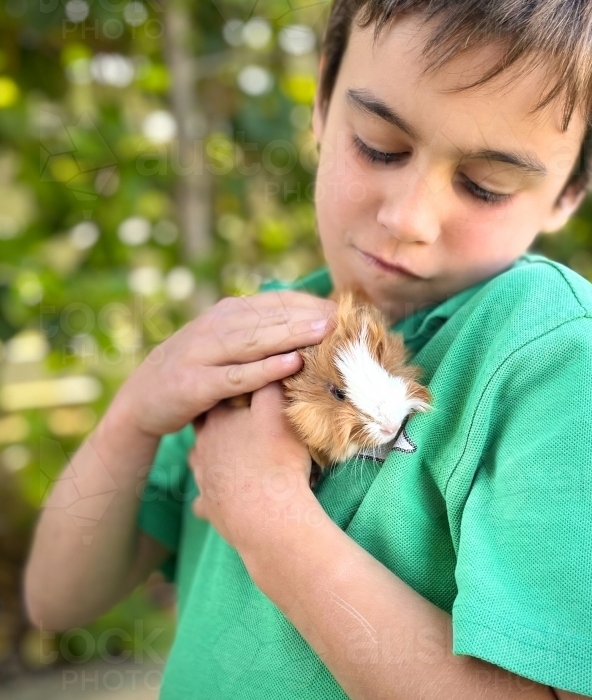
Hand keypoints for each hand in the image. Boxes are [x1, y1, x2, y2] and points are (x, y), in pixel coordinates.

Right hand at [109, 290, 337, 438]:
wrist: (141, 398)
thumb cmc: (196, 369)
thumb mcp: (224, 342)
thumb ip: (258, 331)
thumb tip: (309, 322)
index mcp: (226, 313)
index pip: (274, 301)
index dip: (309, 303)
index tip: (342, 309)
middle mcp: (215, 327)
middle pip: (269, 317)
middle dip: (307, 315)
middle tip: (343, 317)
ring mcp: (203, 354)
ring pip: (255, 341)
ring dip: (292, 334)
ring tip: (325, 331)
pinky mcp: (196, 384)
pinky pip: (236, 376)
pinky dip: (265, 369)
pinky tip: (292, 364)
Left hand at [187, 381, 323, 578]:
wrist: (267, 516)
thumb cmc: (275, 460)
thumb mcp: (277, 412)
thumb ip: (271, 384)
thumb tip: (273, 362)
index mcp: (216, 421)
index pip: (217, 395)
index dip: (229, 390)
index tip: (241, 388)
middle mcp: (202, 447)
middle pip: (204, 427)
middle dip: (218, 423)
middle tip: (239, 421)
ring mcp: (203, 478)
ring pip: (200, 462)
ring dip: (213, 459)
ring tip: (233, 457)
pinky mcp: (210, 507)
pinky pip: (206, 500)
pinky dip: (211, 497)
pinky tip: (223, 497)